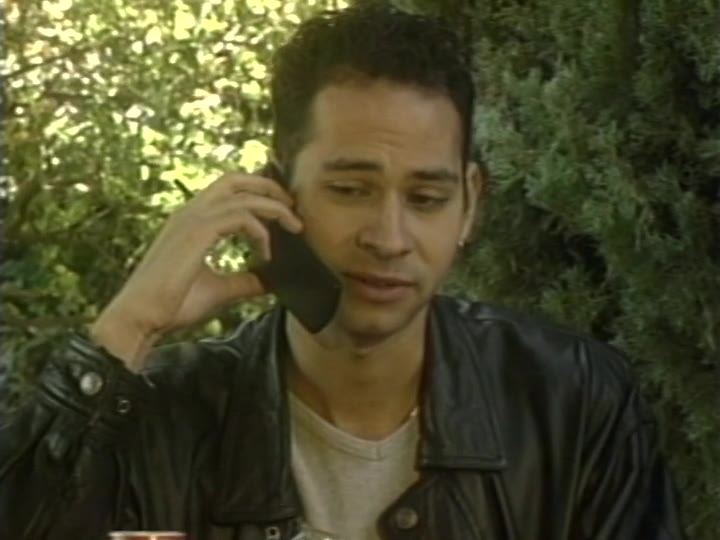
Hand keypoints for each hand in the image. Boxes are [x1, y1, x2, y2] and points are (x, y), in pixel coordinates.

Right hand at [90, 172, 301, 367]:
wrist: (141, 319)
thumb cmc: (172, 306)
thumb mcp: (218, 290)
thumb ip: (244, 282)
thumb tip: (269, 282)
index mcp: (191, 221)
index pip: (228, 190)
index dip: (257, 192)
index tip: (282, 212)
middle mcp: (190, 213)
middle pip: (235, 179)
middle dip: (269, 187)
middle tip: (293, 206)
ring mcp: (192, 220)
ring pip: (243, 196)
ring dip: (274, 208)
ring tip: (294, 226)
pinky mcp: (197, 233)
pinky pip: (240, 217)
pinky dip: (260, 232)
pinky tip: (266, 254)